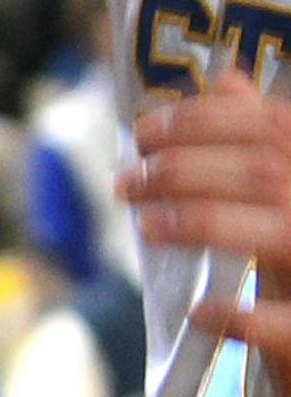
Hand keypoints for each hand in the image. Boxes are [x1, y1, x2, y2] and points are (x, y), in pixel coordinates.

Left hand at [121, 70, 290, 396]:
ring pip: (281, 236)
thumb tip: (223, 77)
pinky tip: (201, 314)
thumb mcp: (288, 194)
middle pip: (268, 173)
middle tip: (122, 181)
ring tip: (144, 226)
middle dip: (184, 169)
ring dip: (203, 223)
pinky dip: (242, 318)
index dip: (204, 121)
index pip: (275, 126)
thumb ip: (265, 138)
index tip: (140, 130)